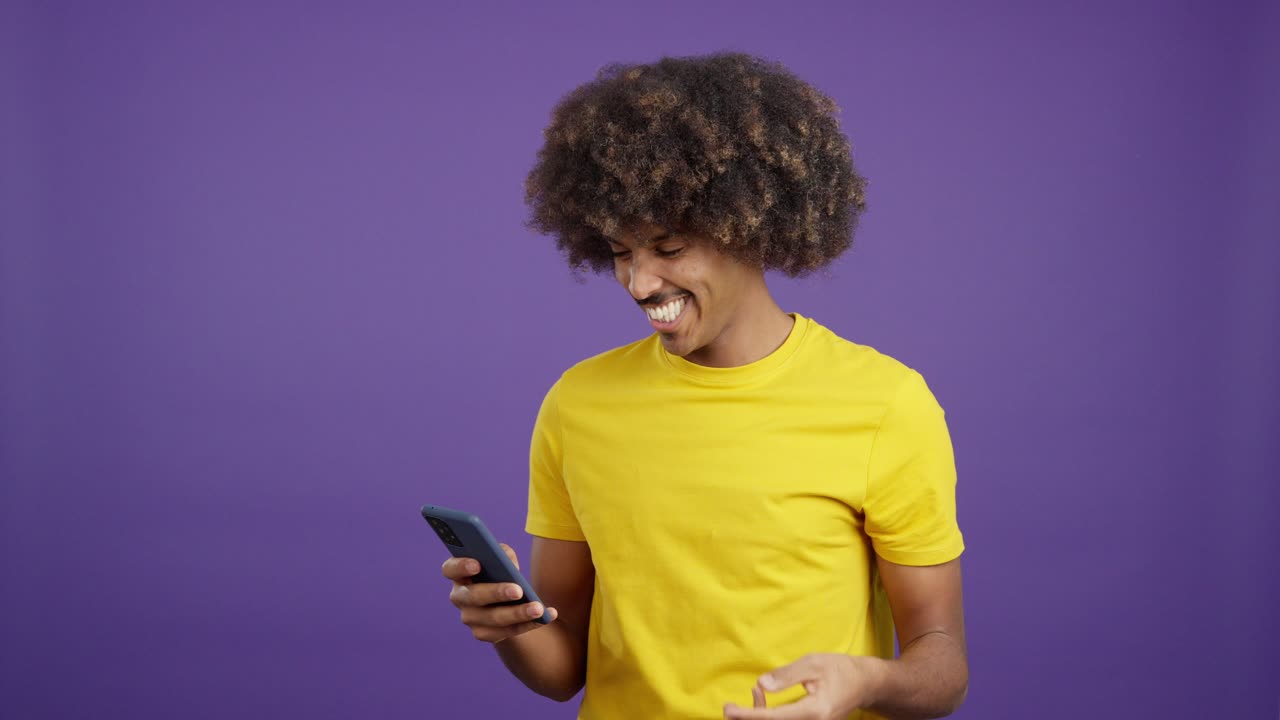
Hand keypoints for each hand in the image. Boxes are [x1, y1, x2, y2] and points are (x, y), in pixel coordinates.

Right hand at [441, 543, 558, 642]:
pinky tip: (546, 617)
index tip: (477, 564)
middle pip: (473, 596)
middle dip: (496, 592)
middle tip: (518, 590)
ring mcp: (470, 618)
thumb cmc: (501, 570)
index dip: (460, 566)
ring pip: (493, 618)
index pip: (450, 568)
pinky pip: (507, 631)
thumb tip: (507, 561)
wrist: (505, 599)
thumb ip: (502, 553)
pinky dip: (528, 624)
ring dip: (517, 614)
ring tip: (539, 608)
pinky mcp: (484, 634)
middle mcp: (459, 597)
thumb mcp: (502, 557)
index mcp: (459, 574)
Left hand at [723, 653, 882, 718]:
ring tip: (754, 692)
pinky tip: (762, 696)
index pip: (774, 719)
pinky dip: (769, 715)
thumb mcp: (813, 664)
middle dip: (749, 718)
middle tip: (729, 706)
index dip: (748, 715)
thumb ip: (786, 675)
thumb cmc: (839, 669)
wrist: (864, 684)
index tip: (728, 710)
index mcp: (815, 712)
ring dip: (759, 715)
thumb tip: (761, 684)